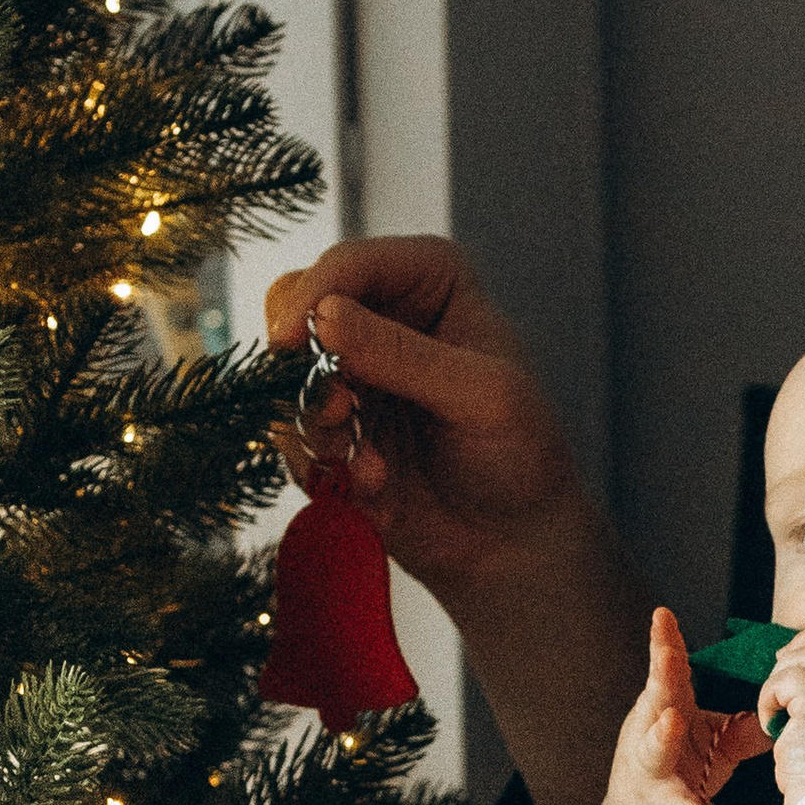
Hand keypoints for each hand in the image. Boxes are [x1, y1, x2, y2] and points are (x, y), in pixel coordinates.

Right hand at [264, 236, 579, 611]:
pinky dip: (322, 465)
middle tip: (340, 414)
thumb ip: (404, 356)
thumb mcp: (481, 398)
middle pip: (295, 306)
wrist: (512, 540)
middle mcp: (384, 313)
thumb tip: (325, 315)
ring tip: (372, 471)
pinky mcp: (332, 424)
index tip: (288, 343)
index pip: (350, 264)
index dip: (312, 298)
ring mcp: (352, 369)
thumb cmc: (521, 455)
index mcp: (432, 280)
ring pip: (283, 374)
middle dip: (304, 366)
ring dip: (317, 428)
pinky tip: (373, 490)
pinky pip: (288, 430)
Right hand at [600, 608, 769, 804]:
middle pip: (655, 700)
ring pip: (654, 750)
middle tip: (665, 653)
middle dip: (659, 676)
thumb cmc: (681, 765)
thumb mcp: (713, 739)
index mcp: (668, 708)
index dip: (665, 642)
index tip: (662, 615)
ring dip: (663, 735)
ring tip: (673, 722)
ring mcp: (652, 769)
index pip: (669, 671)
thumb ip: (745, 724)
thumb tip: (786, 702)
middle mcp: (652, 732)